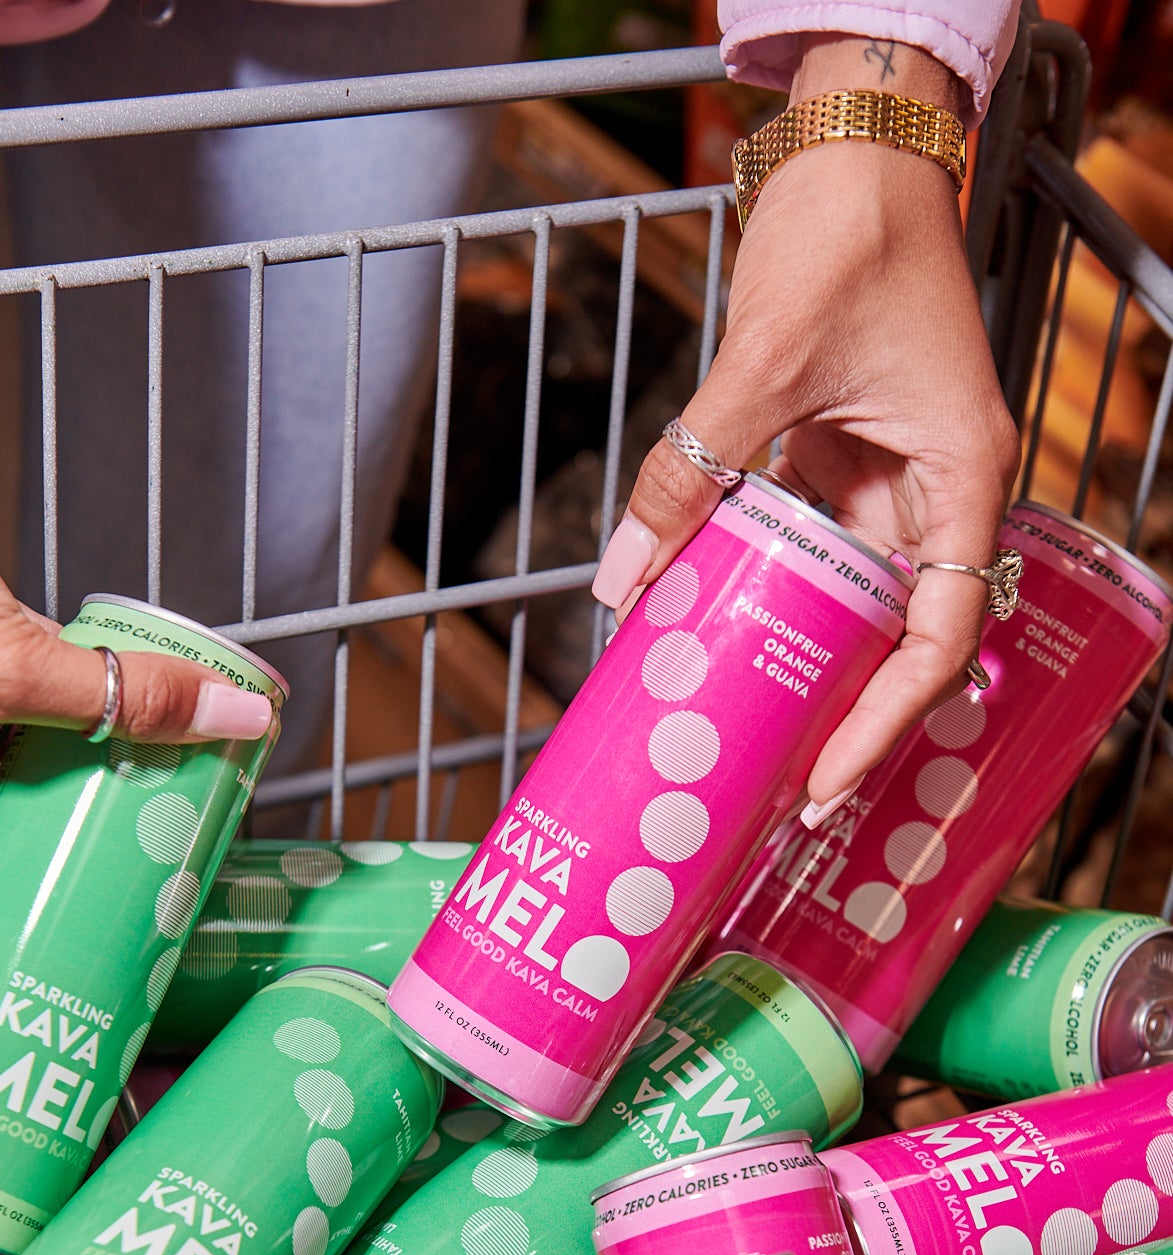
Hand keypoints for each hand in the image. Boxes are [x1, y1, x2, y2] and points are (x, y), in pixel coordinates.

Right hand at [0, 195, 277, 933]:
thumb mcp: (7, 667)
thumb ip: (123, 696)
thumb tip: (233, 718)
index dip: (5, 924)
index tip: (70, 939)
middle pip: (12, 824)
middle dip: (80, 838)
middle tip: (154, 859)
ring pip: (38, 749)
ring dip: (100, 759)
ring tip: (174, 789)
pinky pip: (50, 677)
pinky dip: (97, 687)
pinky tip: (153, 701)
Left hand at [592, 36, 1018, 820]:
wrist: (853, 143)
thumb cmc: (845, 232)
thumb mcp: (760, 361)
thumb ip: (690, 471)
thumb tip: (620, 581)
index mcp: (959, 474)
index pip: (936, 635)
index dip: (885, 719)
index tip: (826, 776)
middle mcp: (938, 486)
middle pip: (898, 632)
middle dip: (843, 712)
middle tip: (779, 786)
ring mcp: (892, 473)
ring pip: (851, 594)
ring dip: (801, 656)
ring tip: (742, 726)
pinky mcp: (846, 454)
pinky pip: (811, 544)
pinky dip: (767, 586)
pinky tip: (714, 627)